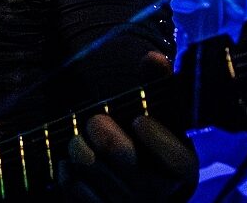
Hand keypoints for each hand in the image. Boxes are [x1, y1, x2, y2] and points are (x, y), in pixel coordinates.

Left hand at [58, 52, 198, 201]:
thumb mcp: (159, 117)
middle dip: (102, 129)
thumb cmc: (146, 142)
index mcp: (180, 169)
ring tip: (78, 139)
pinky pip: (73, 188)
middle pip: (122, 156)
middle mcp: (155, 193)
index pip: (177, 161)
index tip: (139, 119)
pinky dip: (66, 170)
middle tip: (95, 120)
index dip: (157, 139)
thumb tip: (154, 58)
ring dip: (78, 146)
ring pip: (91, 169)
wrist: (133, 186)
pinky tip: (69, 163)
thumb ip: (159, 86)